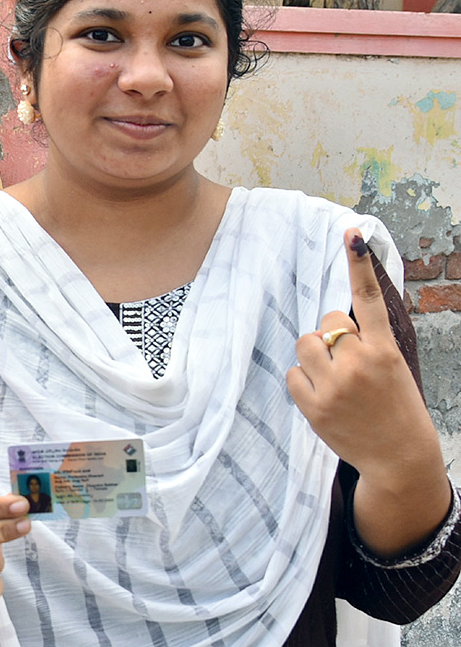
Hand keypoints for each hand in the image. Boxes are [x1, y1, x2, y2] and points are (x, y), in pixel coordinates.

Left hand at [288, 229, 449, 555]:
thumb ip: (367, 343)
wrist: (398, 458)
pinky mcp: (315, 406)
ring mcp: (335, 385)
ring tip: (333, 377)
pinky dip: (302, 381)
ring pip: (305, 343)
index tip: (352, 234)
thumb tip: (333, 323)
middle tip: (348, 363)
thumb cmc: (394, 407)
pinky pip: (293, 374)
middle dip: (332, 335)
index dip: (359, 265)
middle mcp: (360, 363)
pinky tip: (322, 396)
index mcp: (385, 350)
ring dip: (313, 354)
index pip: (369, 300)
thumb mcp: (393, 368)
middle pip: (327, 323)